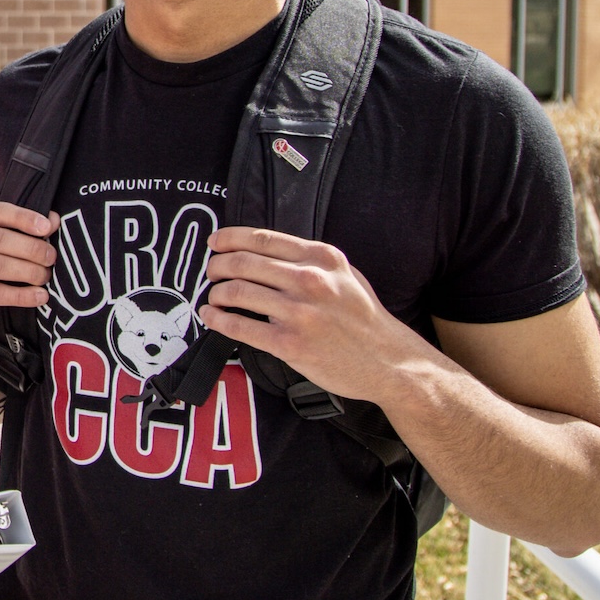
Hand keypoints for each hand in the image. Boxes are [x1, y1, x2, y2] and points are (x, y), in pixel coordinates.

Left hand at [200, 227, 427, 403]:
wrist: (388, 360)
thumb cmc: (362, 317)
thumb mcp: (344, 273)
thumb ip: (308, 259)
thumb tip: (262, 251)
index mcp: (321, 258)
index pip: (262, 238)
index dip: (230, 238)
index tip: (215, 242)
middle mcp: (310, 280)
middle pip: (243, 262)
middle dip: (218, 265)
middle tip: (212, 272)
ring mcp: (300, 312)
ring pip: (238, 291)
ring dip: (217, 292)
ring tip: (214, 296)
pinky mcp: (290, 343)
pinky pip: (241, 326)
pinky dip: (219, 319)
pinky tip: (213, 317)